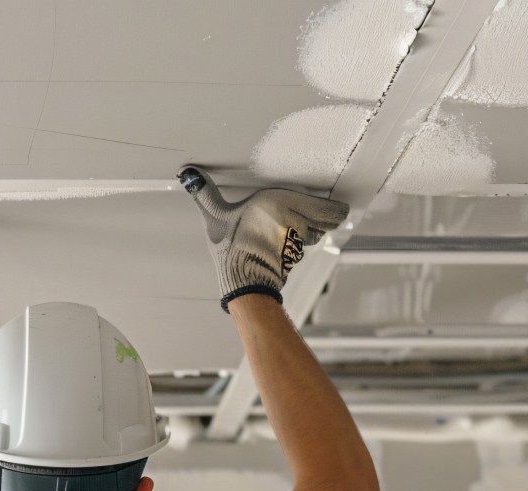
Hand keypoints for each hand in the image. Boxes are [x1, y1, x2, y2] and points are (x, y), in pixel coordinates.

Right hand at [178, 166, 348, 310]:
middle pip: (326, 219)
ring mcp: (298, 239)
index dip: (334, 208)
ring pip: (315, 234)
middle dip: (328, 219)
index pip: (323, 204)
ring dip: (312, 233)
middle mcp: (294, 217)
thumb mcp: (216, 217)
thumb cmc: (230, 247)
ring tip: (301, 232)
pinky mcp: (295, 258)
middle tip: (332, 215)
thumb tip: (188, 174)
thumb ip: (205, 195)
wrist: (241, 281)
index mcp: (278, 200)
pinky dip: (299, 248)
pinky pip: (303, 250)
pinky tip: (287, 248)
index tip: (339, 208)